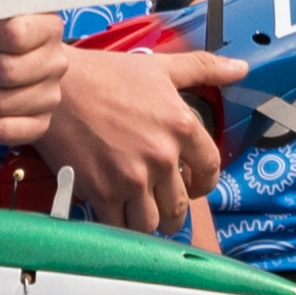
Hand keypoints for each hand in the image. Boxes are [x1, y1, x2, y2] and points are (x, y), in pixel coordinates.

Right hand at [38, 44, 239, 230]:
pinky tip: (111, 212)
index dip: (203, 184)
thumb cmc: (104, 74)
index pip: (210, 170)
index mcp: (182, 126)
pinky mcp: (102, 192)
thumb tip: (239, 68)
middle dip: (172, 209)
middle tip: (159, 204)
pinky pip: (120, 227)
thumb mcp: (160, 67)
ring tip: (136, 211)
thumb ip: (204, 68)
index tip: (192, 186)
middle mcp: (162, 156)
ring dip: (146, 221)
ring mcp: (132, 178)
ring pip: (152, 224)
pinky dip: (117, 226)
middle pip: (180, 206)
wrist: (56, 87)